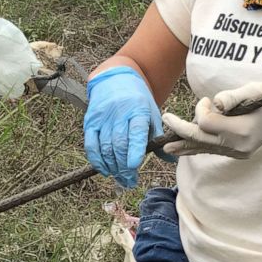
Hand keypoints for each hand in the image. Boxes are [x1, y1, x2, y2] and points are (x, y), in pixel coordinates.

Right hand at [84, 66, 169, 188]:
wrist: (116, 80)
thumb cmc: (139, 101)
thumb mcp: (152, 114)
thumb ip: (157, 137)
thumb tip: (171, 159)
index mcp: (138, 111)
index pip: (136, 133)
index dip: (134, 151)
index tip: (135, 166)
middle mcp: (119, 115)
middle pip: (118, 144)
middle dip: (124, 166)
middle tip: (130, 181)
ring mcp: (102, 119)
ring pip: (105, 147)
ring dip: (112, 167)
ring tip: (121, 178)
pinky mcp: (90, 123)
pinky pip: (91, 145)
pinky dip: (97, 161)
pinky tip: (106, 170)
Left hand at [161, 82, 261, 158]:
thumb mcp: (253, 90)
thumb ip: (232, 97)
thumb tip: (215, 104)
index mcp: (242, 130)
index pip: (207, 123)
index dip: (202, 109)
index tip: (207, 100)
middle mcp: (238, 146)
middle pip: (201, 139)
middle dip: (181, 130)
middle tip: (166, 119)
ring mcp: (237, 152)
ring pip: (203, 148)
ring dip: (184, 143)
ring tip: (166, 146)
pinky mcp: (236, 153)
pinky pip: (211, 150)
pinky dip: (196, 147)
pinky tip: (181, 149)